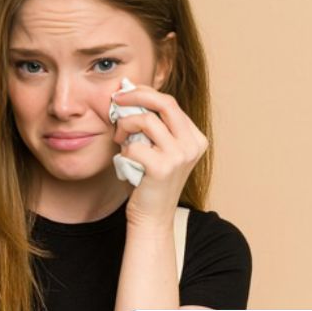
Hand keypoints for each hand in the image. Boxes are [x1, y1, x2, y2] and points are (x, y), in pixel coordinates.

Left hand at [109, 84, 208, 224]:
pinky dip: (124, 151)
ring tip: (119, 139)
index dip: (145, 94)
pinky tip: (126, 162)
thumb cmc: (148, 182)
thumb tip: (128, 93)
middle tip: (116, 99)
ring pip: (147, 121)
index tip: (125, 94)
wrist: (151, 218)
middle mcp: (193, 145)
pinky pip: (134, 146)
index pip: (170, 103)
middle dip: (136, 95)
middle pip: (165, 103)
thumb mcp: (156, 148)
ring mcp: (180, 156)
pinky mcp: (163, 168)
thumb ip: (151, 125)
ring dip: (125, 126)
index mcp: (195, 138)